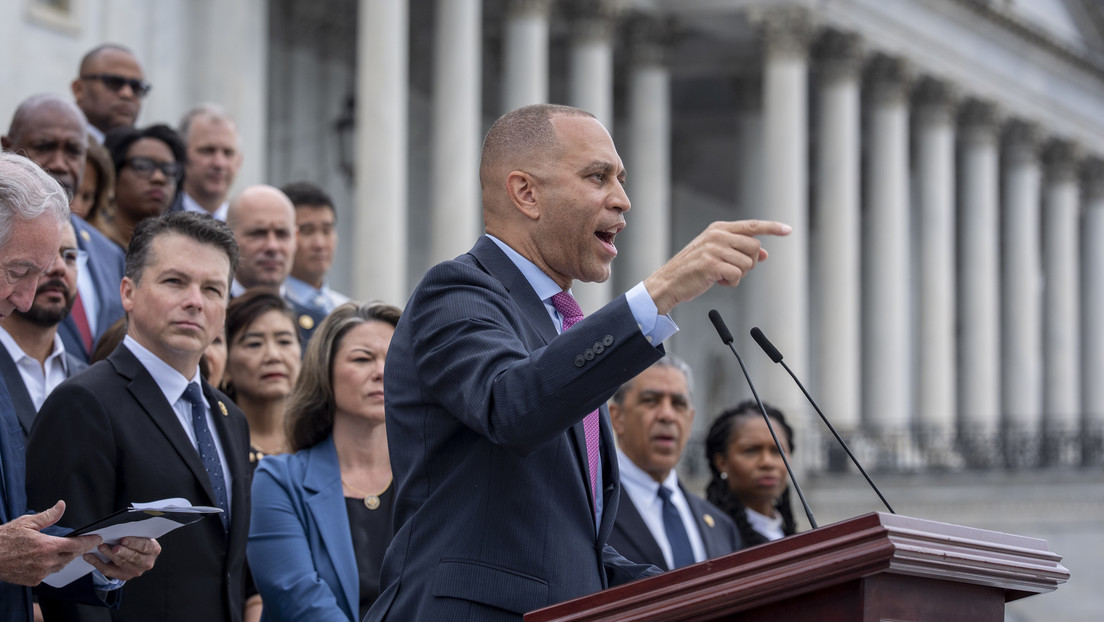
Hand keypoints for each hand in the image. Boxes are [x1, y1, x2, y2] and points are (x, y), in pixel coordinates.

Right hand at [0, 501, 102, 585]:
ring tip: (66, 549)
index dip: (89, 541)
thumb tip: (62, 505)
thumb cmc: (4, 539)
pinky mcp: (33, 581)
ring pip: (61, 566)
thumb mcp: (27, 522)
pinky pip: (49, 573)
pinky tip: (48, 559)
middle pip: (71, 556)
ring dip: (65, 558)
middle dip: (78, 549)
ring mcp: (39, 573)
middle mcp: (46, 562)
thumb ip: (48, 516)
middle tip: (83, 542)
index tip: (98, 538)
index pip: (76, 545)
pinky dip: (52, 566)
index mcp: (47, 546)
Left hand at [86, 536, 160, 580]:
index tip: (123, 539)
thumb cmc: (138, 541)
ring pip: (120, 563)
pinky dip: (97, 563)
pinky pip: (108, 570)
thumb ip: (137, 532)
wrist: (137, 553)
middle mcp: (146, 562)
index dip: (134, 543)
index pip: (144, 546)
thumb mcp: (142, 535)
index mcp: (153, 550)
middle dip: (121, 551)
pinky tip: (89, 556)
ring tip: (100, 547)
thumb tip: (123, 526)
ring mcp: (135, 571)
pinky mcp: (123, 576)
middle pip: (133, 556)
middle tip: (113, 547)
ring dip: (108, 555)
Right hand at [644, 220, 791, 314]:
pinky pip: (737, 276)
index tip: (788, 230)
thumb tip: (764, 254)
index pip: (752, 226)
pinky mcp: (711, 264)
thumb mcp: (717, 253)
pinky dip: (731, 283)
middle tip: (734, 270)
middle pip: (755, 247)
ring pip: (747, 264)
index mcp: (719, 229)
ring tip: (721, 276)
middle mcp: (717, 235)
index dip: (772, 228)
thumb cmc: (693, 268)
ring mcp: (714, 249)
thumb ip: (739, 250)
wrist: (669, 282)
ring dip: (739, 276)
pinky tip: (717, 282)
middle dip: (750, 263)